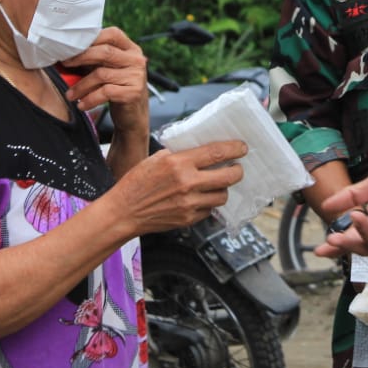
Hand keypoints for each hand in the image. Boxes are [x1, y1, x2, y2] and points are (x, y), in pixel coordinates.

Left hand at [61, 27, 148, 133]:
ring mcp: (137, 76)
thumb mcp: (107, 70)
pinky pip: (105, 92)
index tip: (71, 48)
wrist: (132, 115)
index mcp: (131, 49)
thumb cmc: (115, 89)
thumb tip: (64, 55)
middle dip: (80, 57)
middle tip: (64, 65)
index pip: (112, 34)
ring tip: (70, 95)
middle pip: (105, 52)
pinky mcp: (133, 93)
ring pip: (101, 74)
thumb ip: (93, 60)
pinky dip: (89, 99)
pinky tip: (82, 105)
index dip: (91, 39)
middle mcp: (136, 60)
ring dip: (81, 85)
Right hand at [112, 140, 246, 234]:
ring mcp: (189, 203)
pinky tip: (201, 197)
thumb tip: (201, 150)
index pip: (216, 153)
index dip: (234, 149)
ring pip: (222, 196)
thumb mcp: (156, 158)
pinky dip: (208, 203)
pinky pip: (209, 210)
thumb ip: (180, 154)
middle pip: (228, 176)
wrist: (124, 212)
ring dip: (223, 188)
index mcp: (179, 163)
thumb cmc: (137, 183)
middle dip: (237, 171)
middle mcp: (187, 183)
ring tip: (217, 183)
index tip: (243, 148)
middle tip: (236, 168)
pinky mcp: (188, 219)